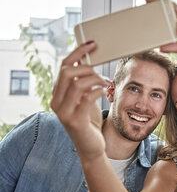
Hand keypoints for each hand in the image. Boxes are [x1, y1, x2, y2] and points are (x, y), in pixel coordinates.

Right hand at [51, 42, 107, 161]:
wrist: (91, 147)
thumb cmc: (89, 120)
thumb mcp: (85, 98)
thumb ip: (83, 82)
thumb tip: (87, 61)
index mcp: (58, 93)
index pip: (64, 66)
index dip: (78, 53)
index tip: (92, 44)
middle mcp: (56, 101)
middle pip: (67, 72)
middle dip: (88, 67)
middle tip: (102, 72)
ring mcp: (64, 112)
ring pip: (76, 84)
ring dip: (95, 79)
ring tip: (105, 83)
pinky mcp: (75, 121)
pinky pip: (86, 99)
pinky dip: (97, 91)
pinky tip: (104, 92)